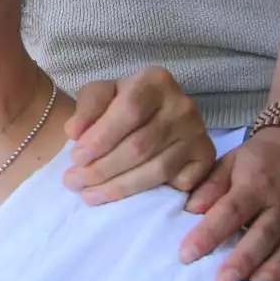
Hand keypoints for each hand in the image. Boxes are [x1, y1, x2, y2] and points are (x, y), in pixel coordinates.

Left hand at [63, 69, 215, 204]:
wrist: (151, 116)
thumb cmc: (119, 105)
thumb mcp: (99, 95)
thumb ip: (87, 108)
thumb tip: (74, 131)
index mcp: (155, 80)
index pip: (128, 111)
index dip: (101, 138)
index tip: (75, 158)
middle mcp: (182, 105)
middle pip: (140, 146)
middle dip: (102, 169)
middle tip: (74, 182)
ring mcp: (198, 133)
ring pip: (156, 170)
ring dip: (119, 188)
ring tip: (89, 195)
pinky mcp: (206, 158)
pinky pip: (179, 183)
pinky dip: (152, 193)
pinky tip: (127, 200)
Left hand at [179, 126, 279, 280]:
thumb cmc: (259, 159)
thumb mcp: (231, 161)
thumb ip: (210, 185)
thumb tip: (191, 209)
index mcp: (256, 185)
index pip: (231, 211)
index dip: (209, 233)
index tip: (186, 254)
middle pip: (262, 237)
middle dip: (241, 262)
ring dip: (269, 275)